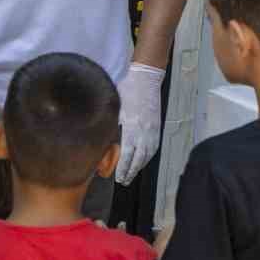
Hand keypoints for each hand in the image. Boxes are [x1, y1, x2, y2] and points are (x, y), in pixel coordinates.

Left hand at [117, 63, 164, 184]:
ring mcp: (153, 129)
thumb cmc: (127, 89)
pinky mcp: (157, 126)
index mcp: (132, 126)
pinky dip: (148, 157)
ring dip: (139, 167)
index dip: (123, 168)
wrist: (146, 78)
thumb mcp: (115, 107)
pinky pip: (154, 147)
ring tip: (131, 175)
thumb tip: (102, 139)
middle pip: (139, 158)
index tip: (118, 177)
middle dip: (131, 172)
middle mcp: (144, 130)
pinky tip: (142, 161)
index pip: (127, 154)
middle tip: (123, 181)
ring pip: (147, 154)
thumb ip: (111, 124)